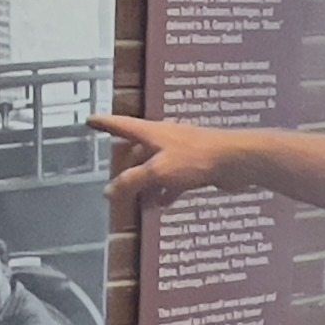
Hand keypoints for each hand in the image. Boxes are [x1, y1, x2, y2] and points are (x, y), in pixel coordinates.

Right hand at [90, 112, 231, 215]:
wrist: (235, 161)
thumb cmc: (197, 158)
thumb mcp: (157, 172)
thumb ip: (132, 182)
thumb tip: (109, 192)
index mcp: (152, 132)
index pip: (121, 125)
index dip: (104, 124)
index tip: (90, 120)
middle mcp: (164, 138)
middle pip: (137, 152)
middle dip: (126, 168)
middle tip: (116, 183)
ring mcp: (180, 151)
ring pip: (155, 168)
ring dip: (146, 185)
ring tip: (136, 202)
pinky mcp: (194, 165)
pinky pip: (172, 179)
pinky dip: (164, 191)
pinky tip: (161, 203)